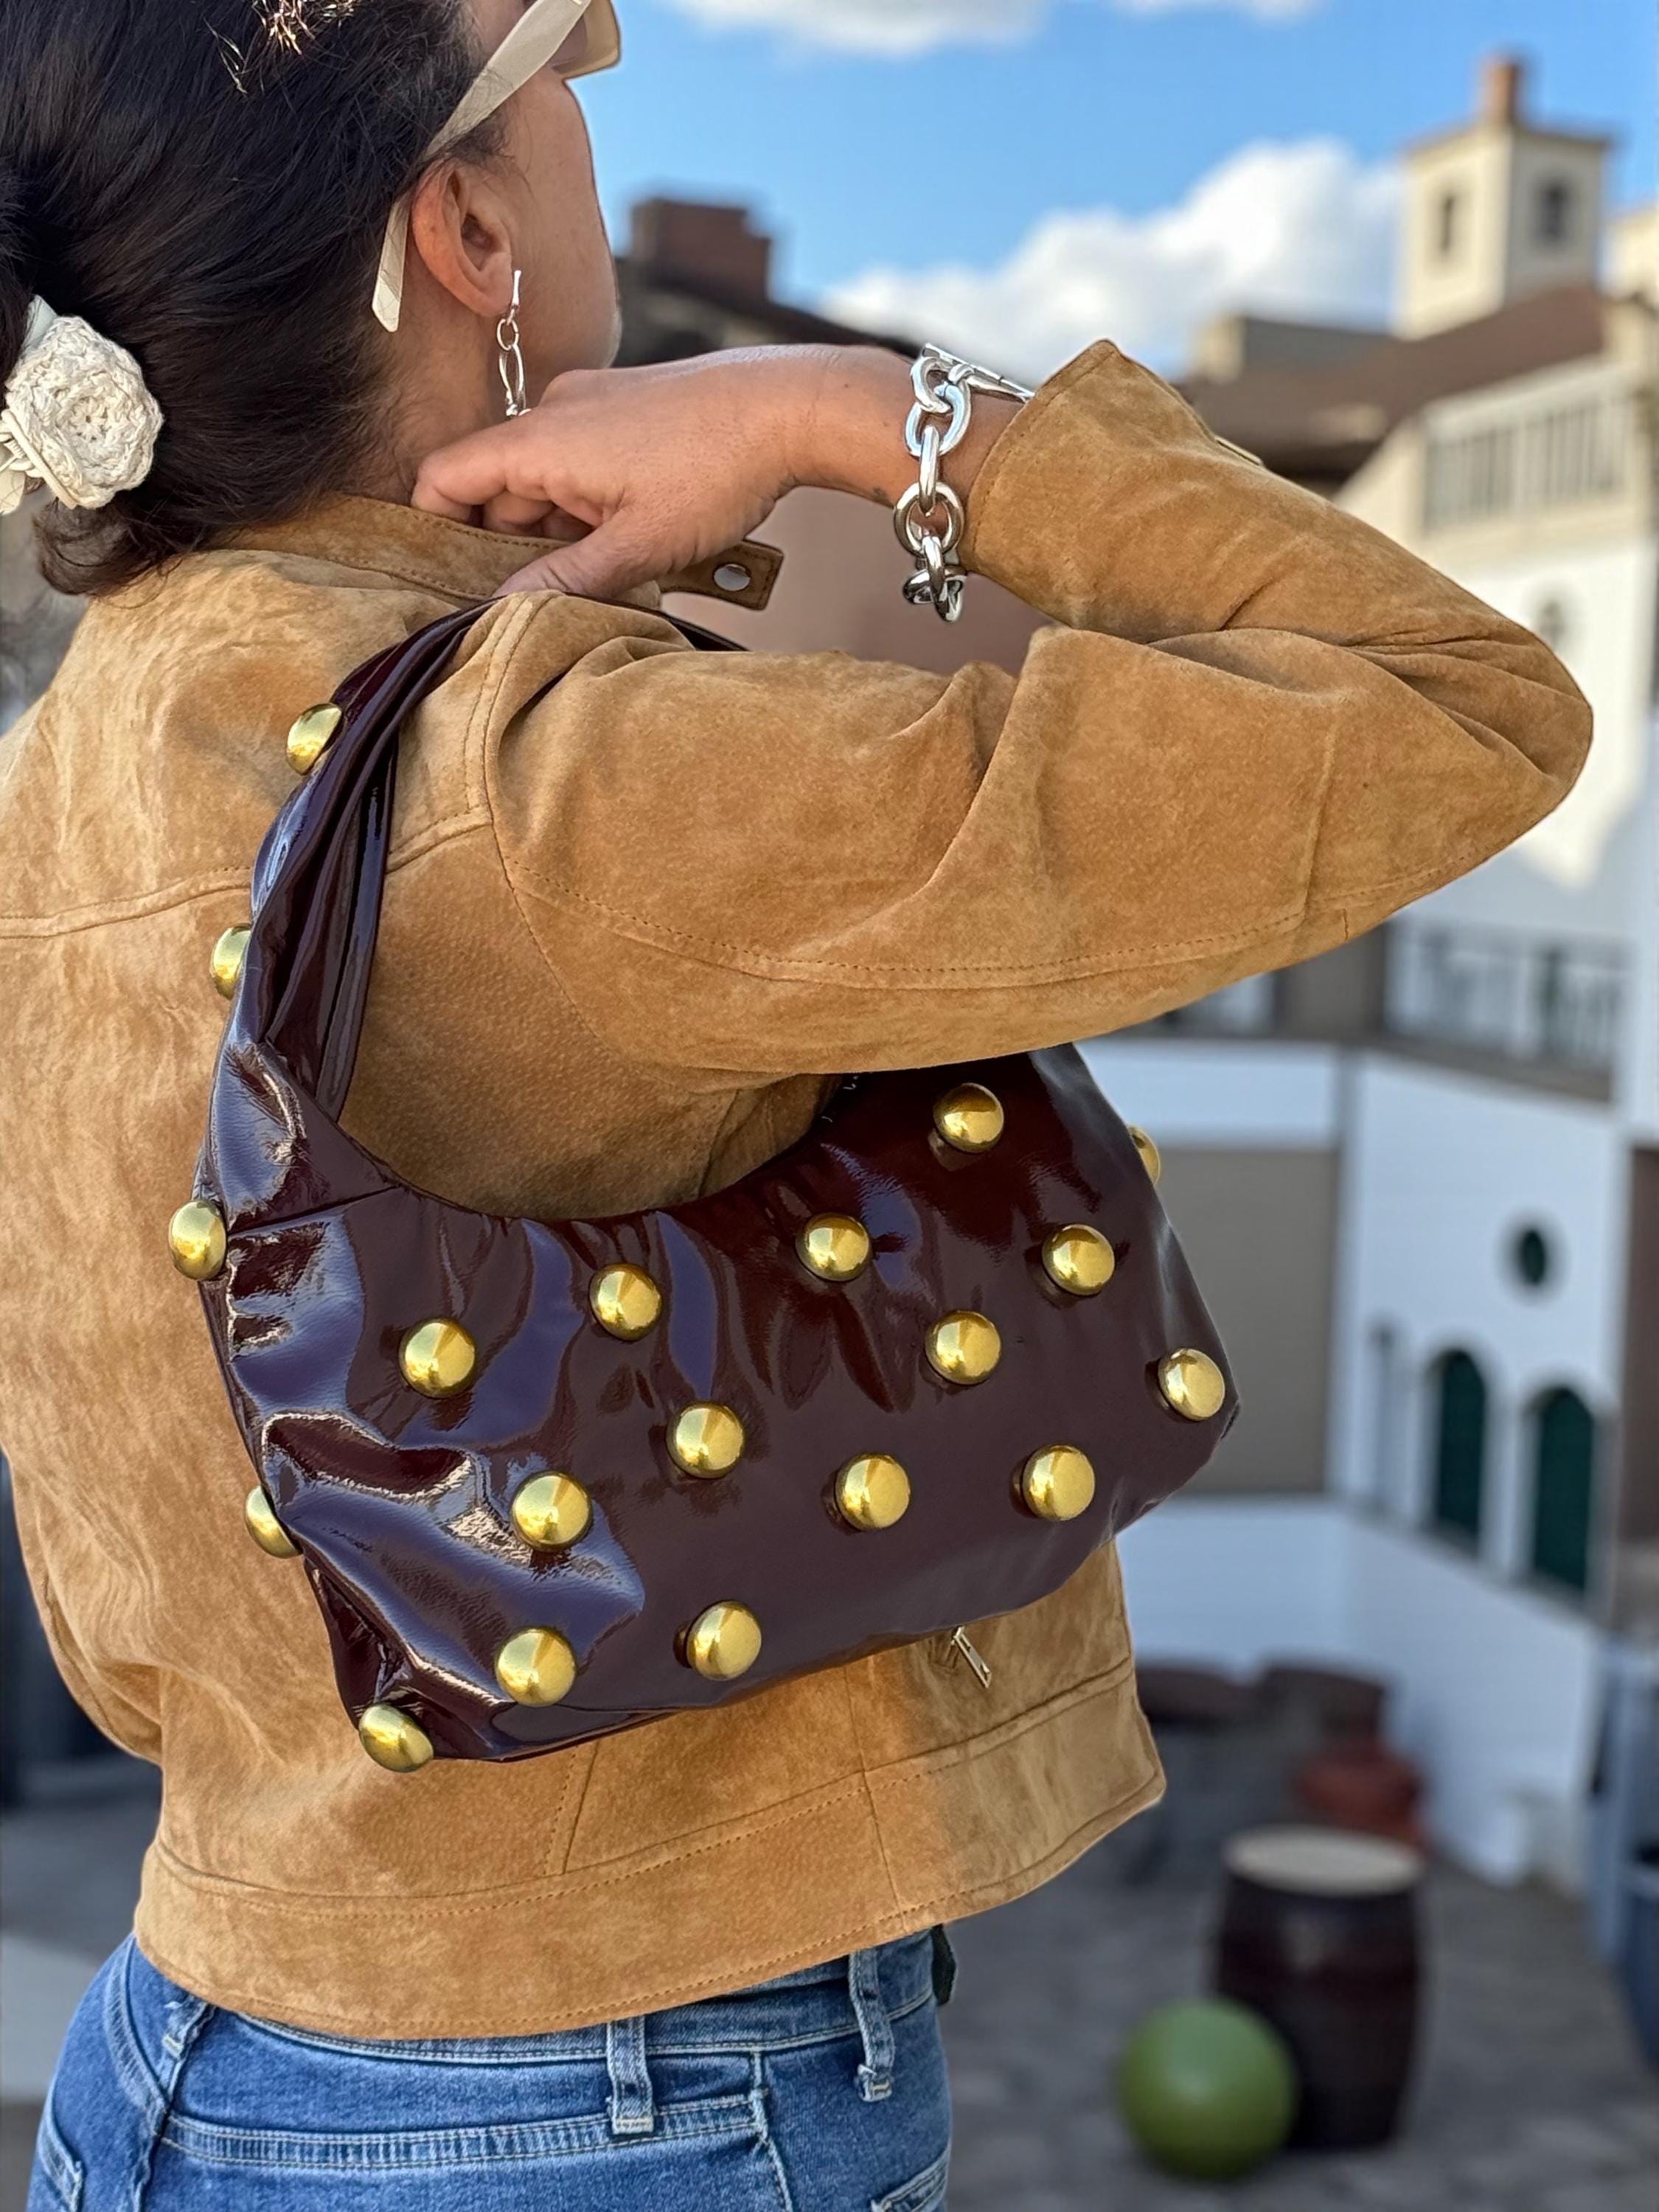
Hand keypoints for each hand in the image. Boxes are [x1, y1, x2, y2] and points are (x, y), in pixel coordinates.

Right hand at [411, 345, 1016, 600]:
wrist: (790, 406)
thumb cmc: (715, 472)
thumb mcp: (638, 545)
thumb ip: (565, 579)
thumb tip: (501, 610)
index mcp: (538, 440)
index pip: (444, 476)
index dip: (433, 528)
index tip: (448, 580)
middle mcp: (552, 413)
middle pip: (494, 488)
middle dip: (506, 546)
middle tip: (533, 602)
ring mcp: (589, 406)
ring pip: (543, 482)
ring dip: (555, 533)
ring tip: (594, 580)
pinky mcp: (624, 410)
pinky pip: (579, 466)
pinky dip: (586, 508)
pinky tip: (625, 545)